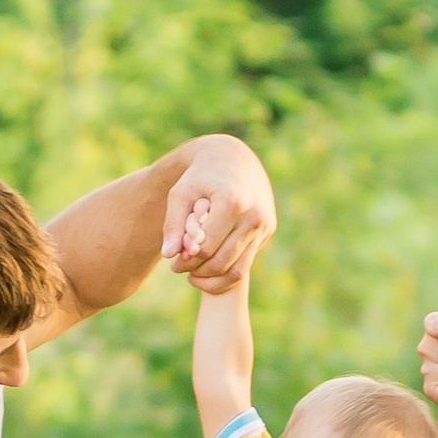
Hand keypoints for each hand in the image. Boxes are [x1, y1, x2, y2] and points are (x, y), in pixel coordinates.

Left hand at [161, 136, 274, 292]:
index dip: (186, 261)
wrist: (232, 157)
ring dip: (213, 279)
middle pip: (222, 262)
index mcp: (231, 202)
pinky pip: (247, 262)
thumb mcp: (180, 194)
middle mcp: (253, 215)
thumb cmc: (200, 176)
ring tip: (194, 276)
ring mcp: (264, 224)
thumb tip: (168, 256)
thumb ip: (173, 225)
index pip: (206, 248)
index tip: (173, 264)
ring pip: (237, 270)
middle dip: (198, 272)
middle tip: (181, 271)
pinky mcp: (268, 230)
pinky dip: (227, 272)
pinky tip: (209, 268)